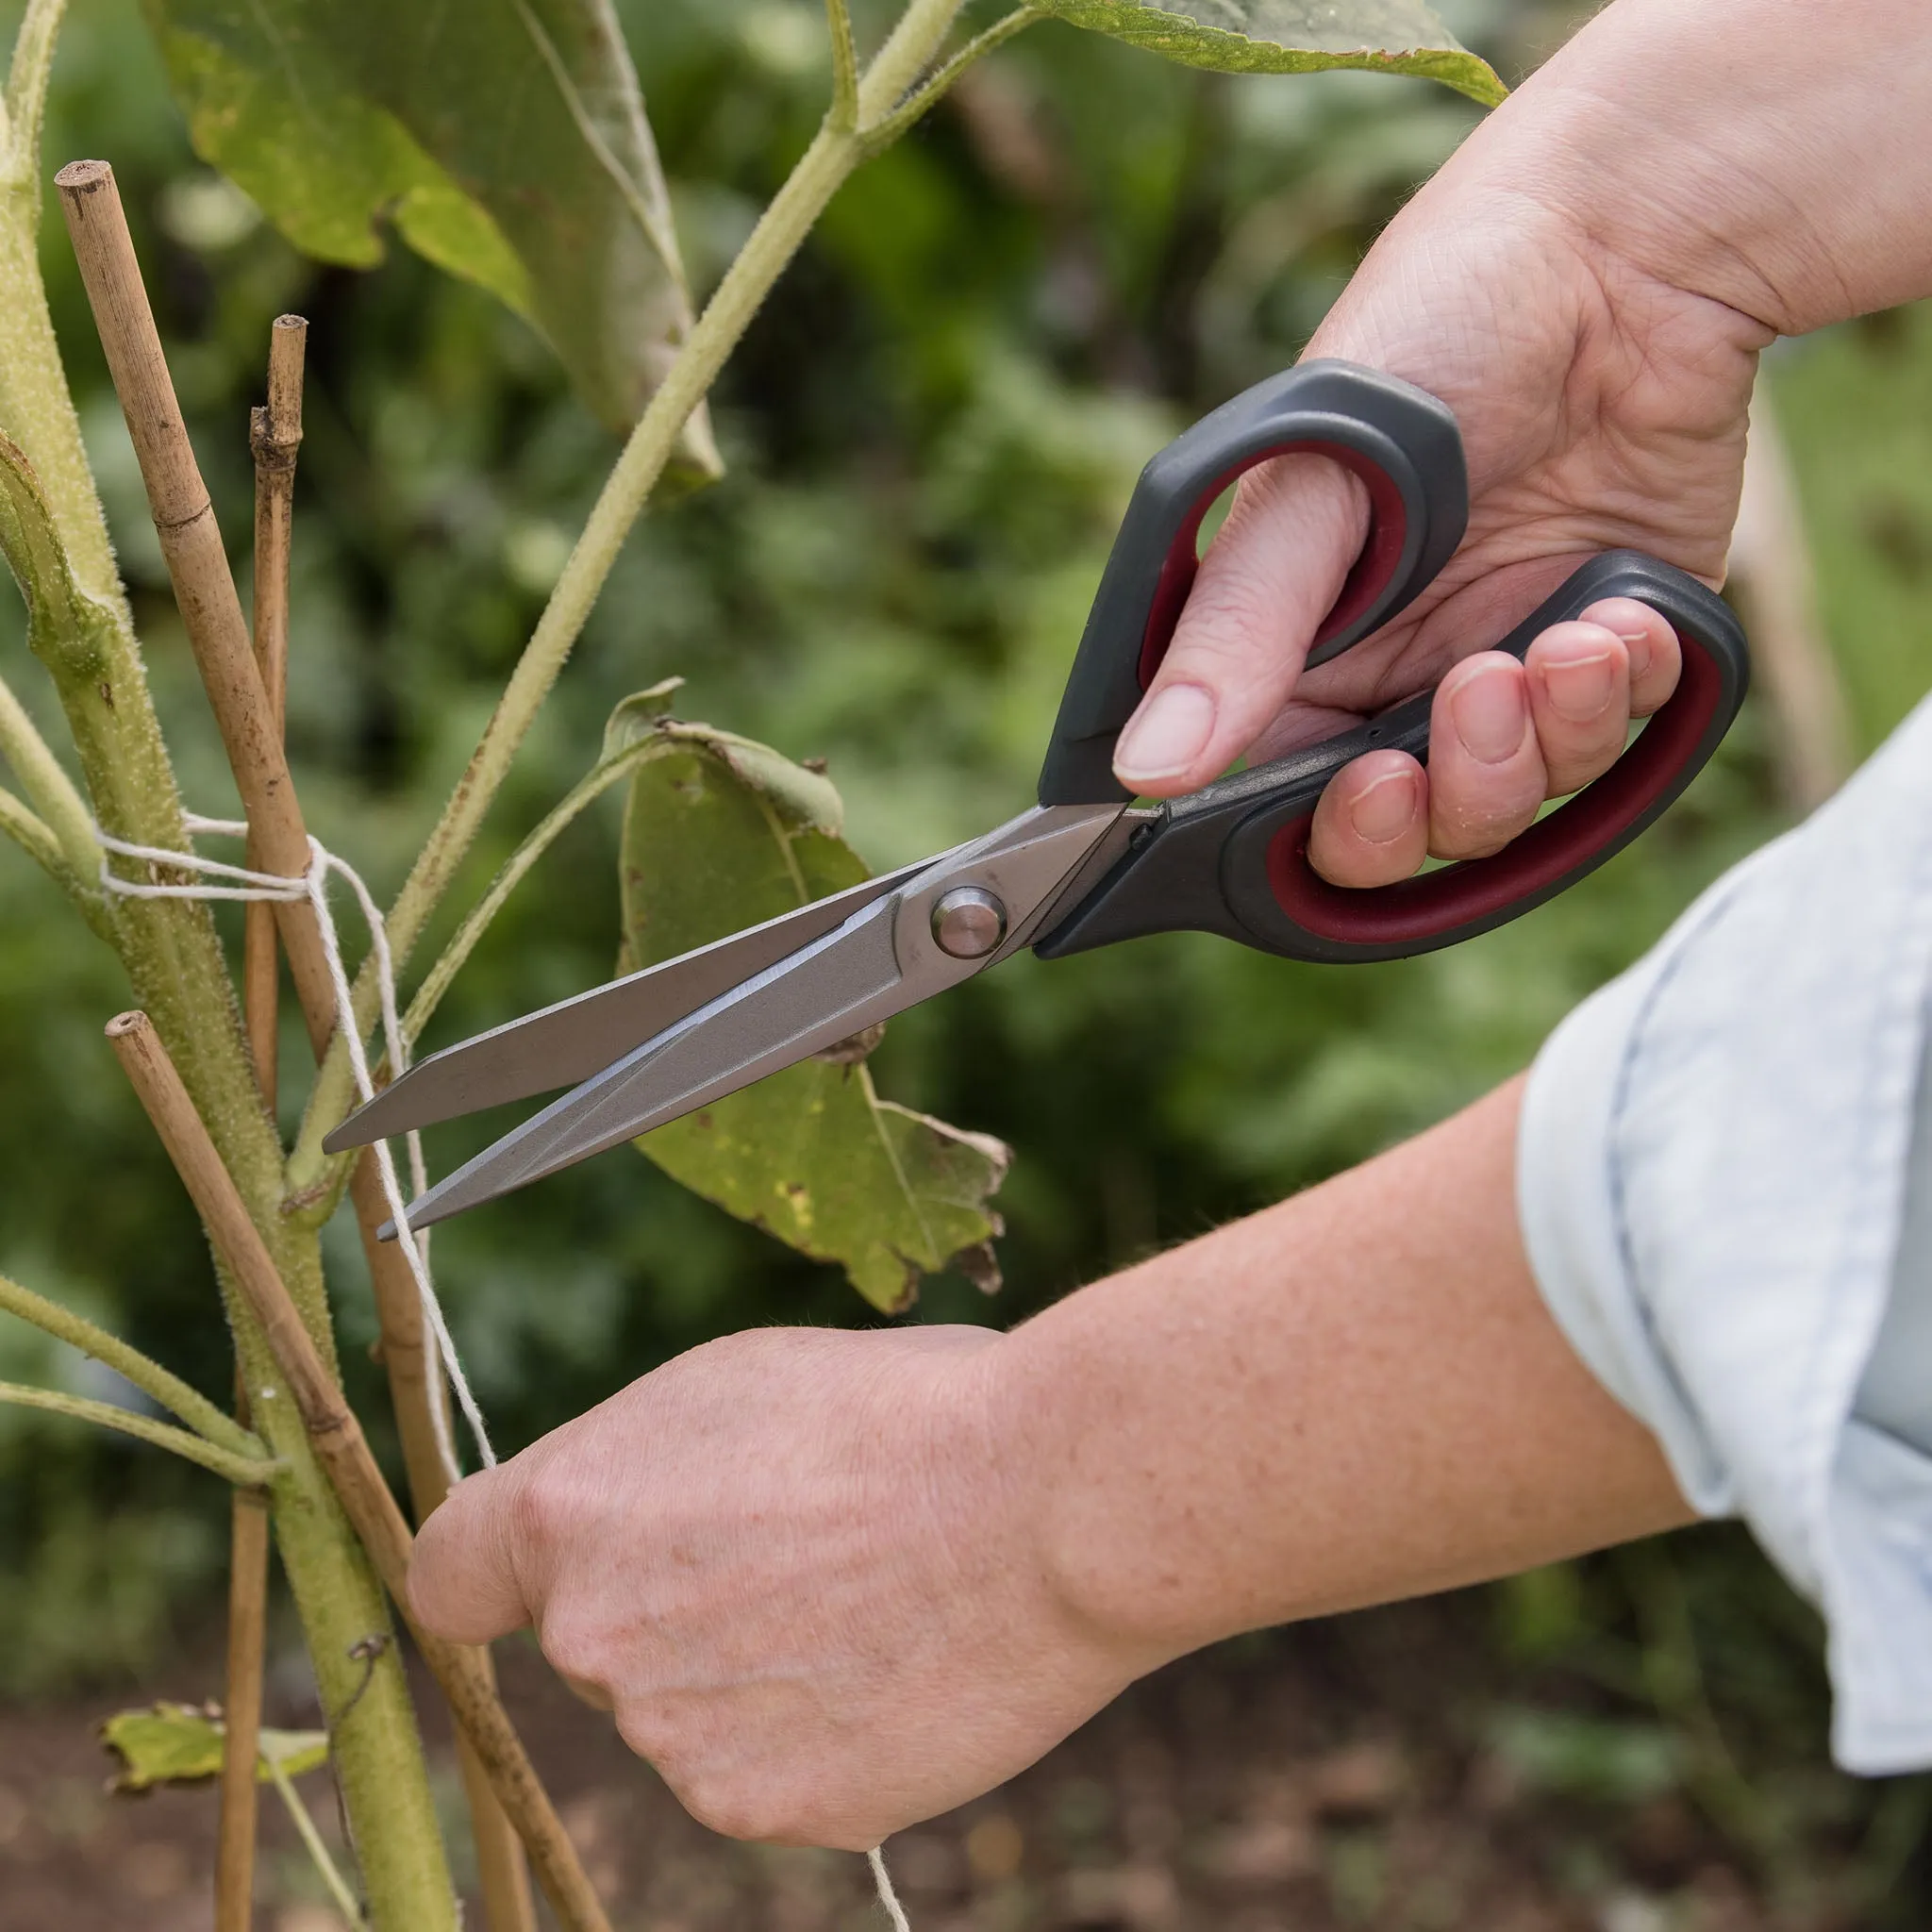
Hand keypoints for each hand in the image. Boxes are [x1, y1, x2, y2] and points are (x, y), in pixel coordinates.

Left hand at [407, 1325, 1150, 1849]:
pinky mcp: (763, 1812)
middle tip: (801, 1551)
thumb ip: (644, 1470)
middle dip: (672, 1608)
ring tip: (874, 1599)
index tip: (536, 1577)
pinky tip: (897, 1669)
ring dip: (752, 1674)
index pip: (449, 1574)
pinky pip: (769, 1773)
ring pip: (688, 1713)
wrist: (1043, 1508)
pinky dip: (820, 1737)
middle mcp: (594, 1636)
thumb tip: (639, 1515)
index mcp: (570, 1508)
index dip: (495, 1575)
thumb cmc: (906, 1411)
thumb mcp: (741, 1388)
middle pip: (597, 1641)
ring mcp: (674, 1741)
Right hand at [1112, 21, 1771, 886]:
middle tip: (1476, 693)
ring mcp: (1492, 674)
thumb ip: (1237, 635)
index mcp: (1285, 653)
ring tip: (1569, 638)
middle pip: (1402, 837)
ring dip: (1546, 739)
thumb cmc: (1438, 332)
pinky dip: (1622, 693)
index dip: (1323, 828)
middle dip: (1449, 795)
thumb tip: (1143, 768)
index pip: (1274, 806)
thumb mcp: (1315, 487)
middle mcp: (1382, 680)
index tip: (1367, 787)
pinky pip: (1615, 743)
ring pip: (1509, 805)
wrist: (1628, 249)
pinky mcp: (1598, 657)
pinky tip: (1618, 611)